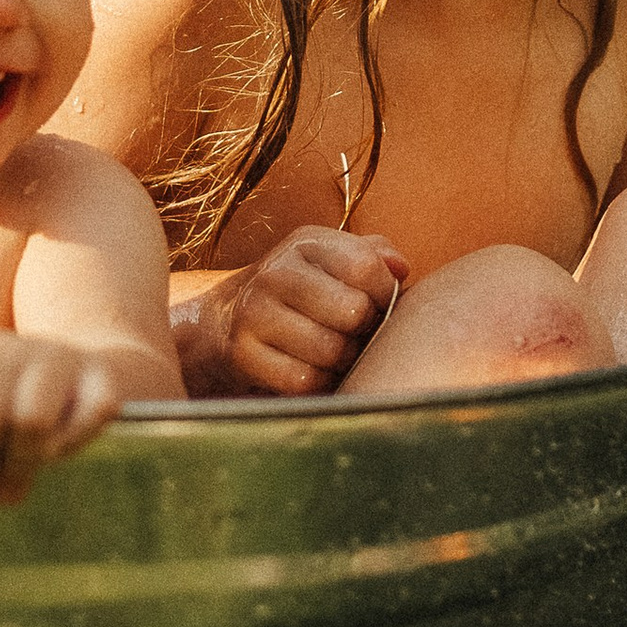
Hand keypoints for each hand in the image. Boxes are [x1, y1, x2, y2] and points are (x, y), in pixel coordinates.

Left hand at [0, 332, 137, 506]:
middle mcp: (3, 347)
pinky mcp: (100, 374)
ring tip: (20, 474)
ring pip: (32, 420)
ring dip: (24, 463)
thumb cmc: (3, 413)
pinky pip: (88, 416)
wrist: (76, 376)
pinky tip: (58, 449)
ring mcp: (55, 356)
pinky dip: (72, 445)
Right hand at [217, 228, 409, 395]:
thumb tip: (400, 269)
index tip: (378, 303)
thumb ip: (374, 256)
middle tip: (353, 332)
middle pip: (353, 311)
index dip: (385, 292)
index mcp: (305, 244)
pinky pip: (304, 380)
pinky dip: (317, 382)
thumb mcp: (333, 261)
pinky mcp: (242, 354)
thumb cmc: (302, 292)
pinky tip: (310, 368)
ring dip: (342, 360)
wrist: (226, 319)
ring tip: (333, 351)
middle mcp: (275, 273)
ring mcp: (254, 313)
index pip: (365, 266)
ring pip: (331, 350)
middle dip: (363, 329)